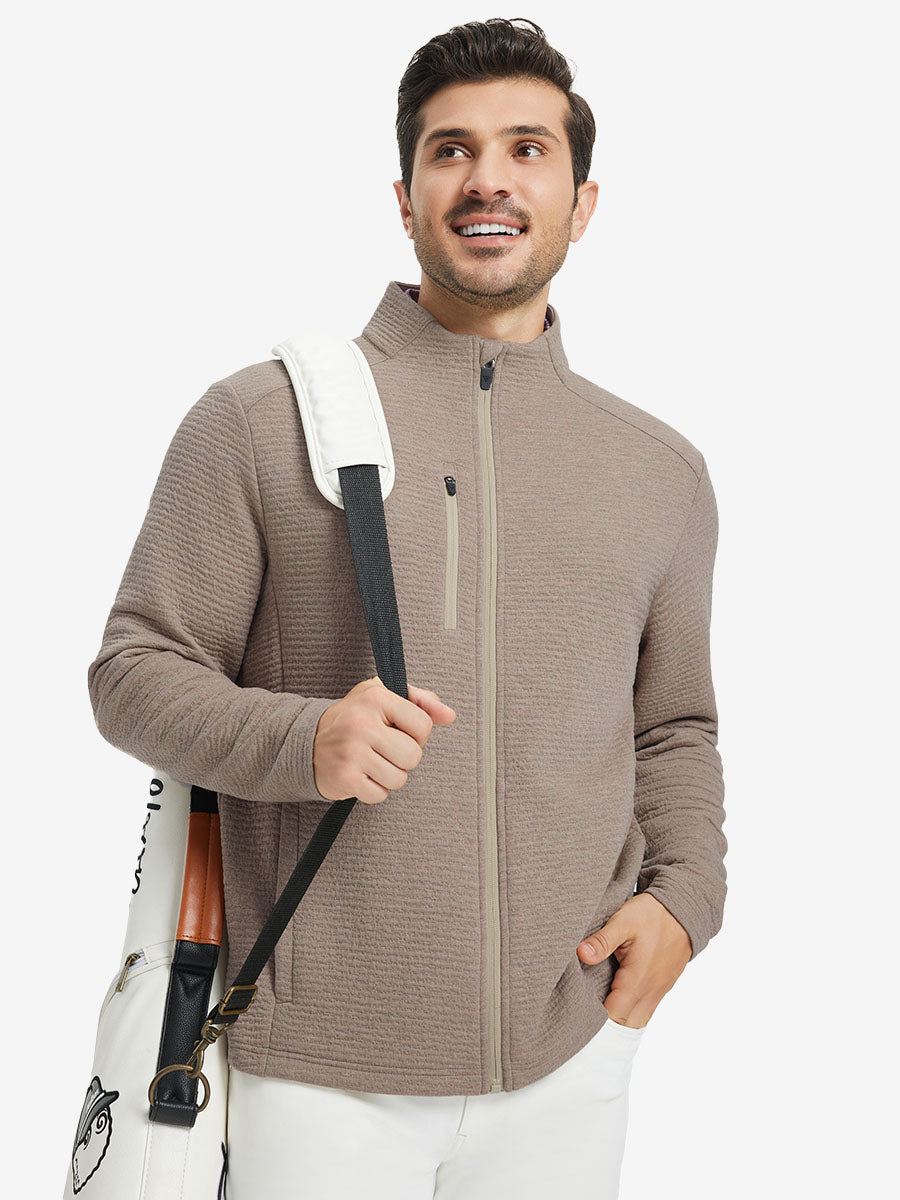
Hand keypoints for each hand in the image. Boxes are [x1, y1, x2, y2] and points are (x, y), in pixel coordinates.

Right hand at [312, 675, 455, 804]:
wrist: (307, 742)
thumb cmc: (355, 718)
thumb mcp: (384, 696)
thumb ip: (421, 701)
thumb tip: (449, 715)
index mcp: (376, 697)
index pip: (423, 725)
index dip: (416, 733)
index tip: (398, 731)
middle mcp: (362, 723)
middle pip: (414, 756)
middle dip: (403, 758)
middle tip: (383, 749)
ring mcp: (351, 752)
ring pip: (399, 778)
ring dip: (389, 775)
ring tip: (371, 762)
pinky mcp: (345, 778)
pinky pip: (381, 795)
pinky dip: (373, 789)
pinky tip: (360, 774)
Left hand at [576, 893, 691, 1027]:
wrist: (683, 909)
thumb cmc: (652, 915)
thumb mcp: (623, 921)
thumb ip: (602, 941)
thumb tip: (581, 954)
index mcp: (638, 979)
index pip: (615, 1015)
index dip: (596, 1017)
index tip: (580, 1009)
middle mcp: (651, 990)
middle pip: (626, 1024)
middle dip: (606, 1023)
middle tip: (586, 1011)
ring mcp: (659, 990)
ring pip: (639, 1019)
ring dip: (620, 1018)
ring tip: (601, 1007)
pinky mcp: (664, 986)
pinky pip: (648, 1009)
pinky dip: (633, 1011)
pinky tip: (619, 998)